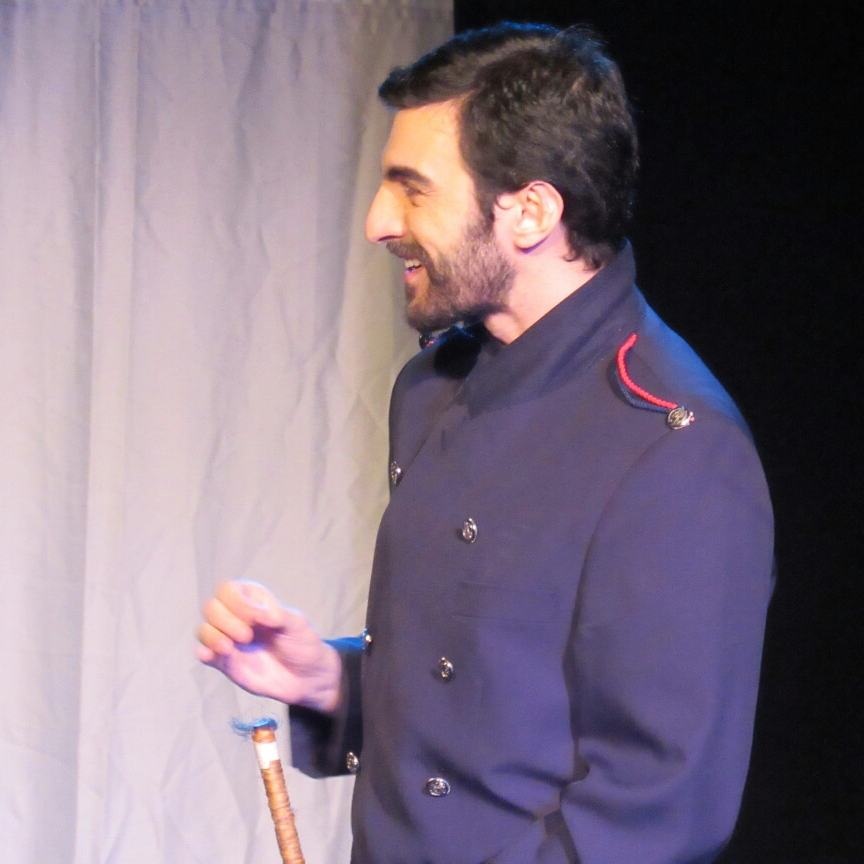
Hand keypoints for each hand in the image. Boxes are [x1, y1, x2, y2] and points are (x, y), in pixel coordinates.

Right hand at [196, 580, 341, 713]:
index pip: (228, 589)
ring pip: (204, 630)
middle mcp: (236, 617)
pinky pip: (203, 653)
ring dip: (213, 637)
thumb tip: (259, 613)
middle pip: (211, 607)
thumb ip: (278, 615)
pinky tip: (211, 656)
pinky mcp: (224, 662)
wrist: (305, 677)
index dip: (237, 602)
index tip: (256, 618)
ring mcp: (228, 639)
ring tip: (230, 648)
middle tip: (247, 636)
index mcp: (253, 600)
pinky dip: (203, 652)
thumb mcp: (297, 624)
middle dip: (225, 620)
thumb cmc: (302, 643)